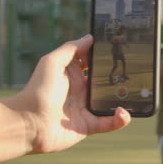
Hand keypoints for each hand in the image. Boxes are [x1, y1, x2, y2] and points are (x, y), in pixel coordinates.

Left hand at [15, 34, 130, 153]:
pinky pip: (110, 123)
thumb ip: (71, 48)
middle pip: (107, 82)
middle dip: (120, 77)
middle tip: (134, 73)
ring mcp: (87, 108)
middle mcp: (82, 91)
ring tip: (135, 94)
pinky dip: (120, 119)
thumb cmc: (37, 90)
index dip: (105, 58)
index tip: (119, 50)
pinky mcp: (89, 125)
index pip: (94, 63)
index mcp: (74, 75)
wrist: (28, 123)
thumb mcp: (52, 62)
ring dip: (124, 99)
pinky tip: (123, 112)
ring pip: (111, 102)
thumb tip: (90, 37)